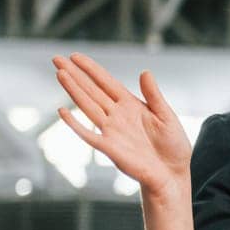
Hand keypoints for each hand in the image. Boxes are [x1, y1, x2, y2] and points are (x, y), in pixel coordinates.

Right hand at [53, 53, 190, 196]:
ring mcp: (111, 130)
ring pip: (87, 106)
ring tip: (60, 74)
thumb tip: (145, 72)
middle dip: (75, 74)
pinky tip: (62, 111)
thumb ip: (154, 95)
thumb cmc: (172, 146)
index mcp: (131, 105)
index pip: (106, 82)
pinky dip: (75, 124)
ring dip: (74, 91)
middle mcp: (117, 115)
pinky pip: (88, 134)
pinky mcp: (109, 147)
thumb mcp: (166, 116)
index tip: (75, 56)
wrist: (172, 173)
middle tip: (56, 59)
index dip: (91, 69)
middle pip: (91, 90)